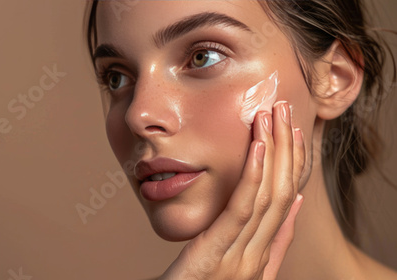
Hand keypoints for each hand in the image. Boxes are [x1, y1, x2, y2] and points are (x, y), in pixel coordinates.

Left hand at [158, 101, 305, 279]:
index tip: (295, 132)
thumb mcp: (240, 264)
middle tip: (285, 110)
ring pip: (267, 196)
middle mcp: (258, 258)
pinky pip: (240, 210)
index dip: (296, 164)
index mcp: (263, 258)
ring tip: (273, 117)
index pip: (289, 202)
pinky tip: (257, 148)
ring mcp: (241, 260)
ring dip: (273, 152)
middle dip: (287, 148)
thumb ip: (271, 242)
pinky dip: (253, 177)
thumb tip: (295, 208)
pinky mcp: (216, 255)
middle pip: (283, 194)